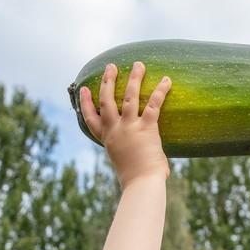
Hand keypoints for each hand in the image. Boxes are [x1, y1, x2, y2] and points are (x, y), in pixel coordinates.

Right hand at [79, 61, 171, 187]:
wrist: (141, 184)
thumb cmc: (137, 180)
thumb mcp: (128, 165)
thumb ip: (135, 158)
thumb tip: (156, 167)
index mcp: (107, 139)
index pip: (91, 119)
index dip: (86, 103)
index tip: (83, 89)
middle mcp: (115, 130)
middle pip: (106, 100)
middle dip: (108, 82)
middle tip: (111, 67)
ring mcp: (129, 127)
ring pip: (129, 96)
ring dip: (134, 78)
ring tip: (138, 65)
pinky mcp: (146, 128)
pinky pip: (154, 104)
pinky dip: (161, 90)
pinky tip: (166, 79)